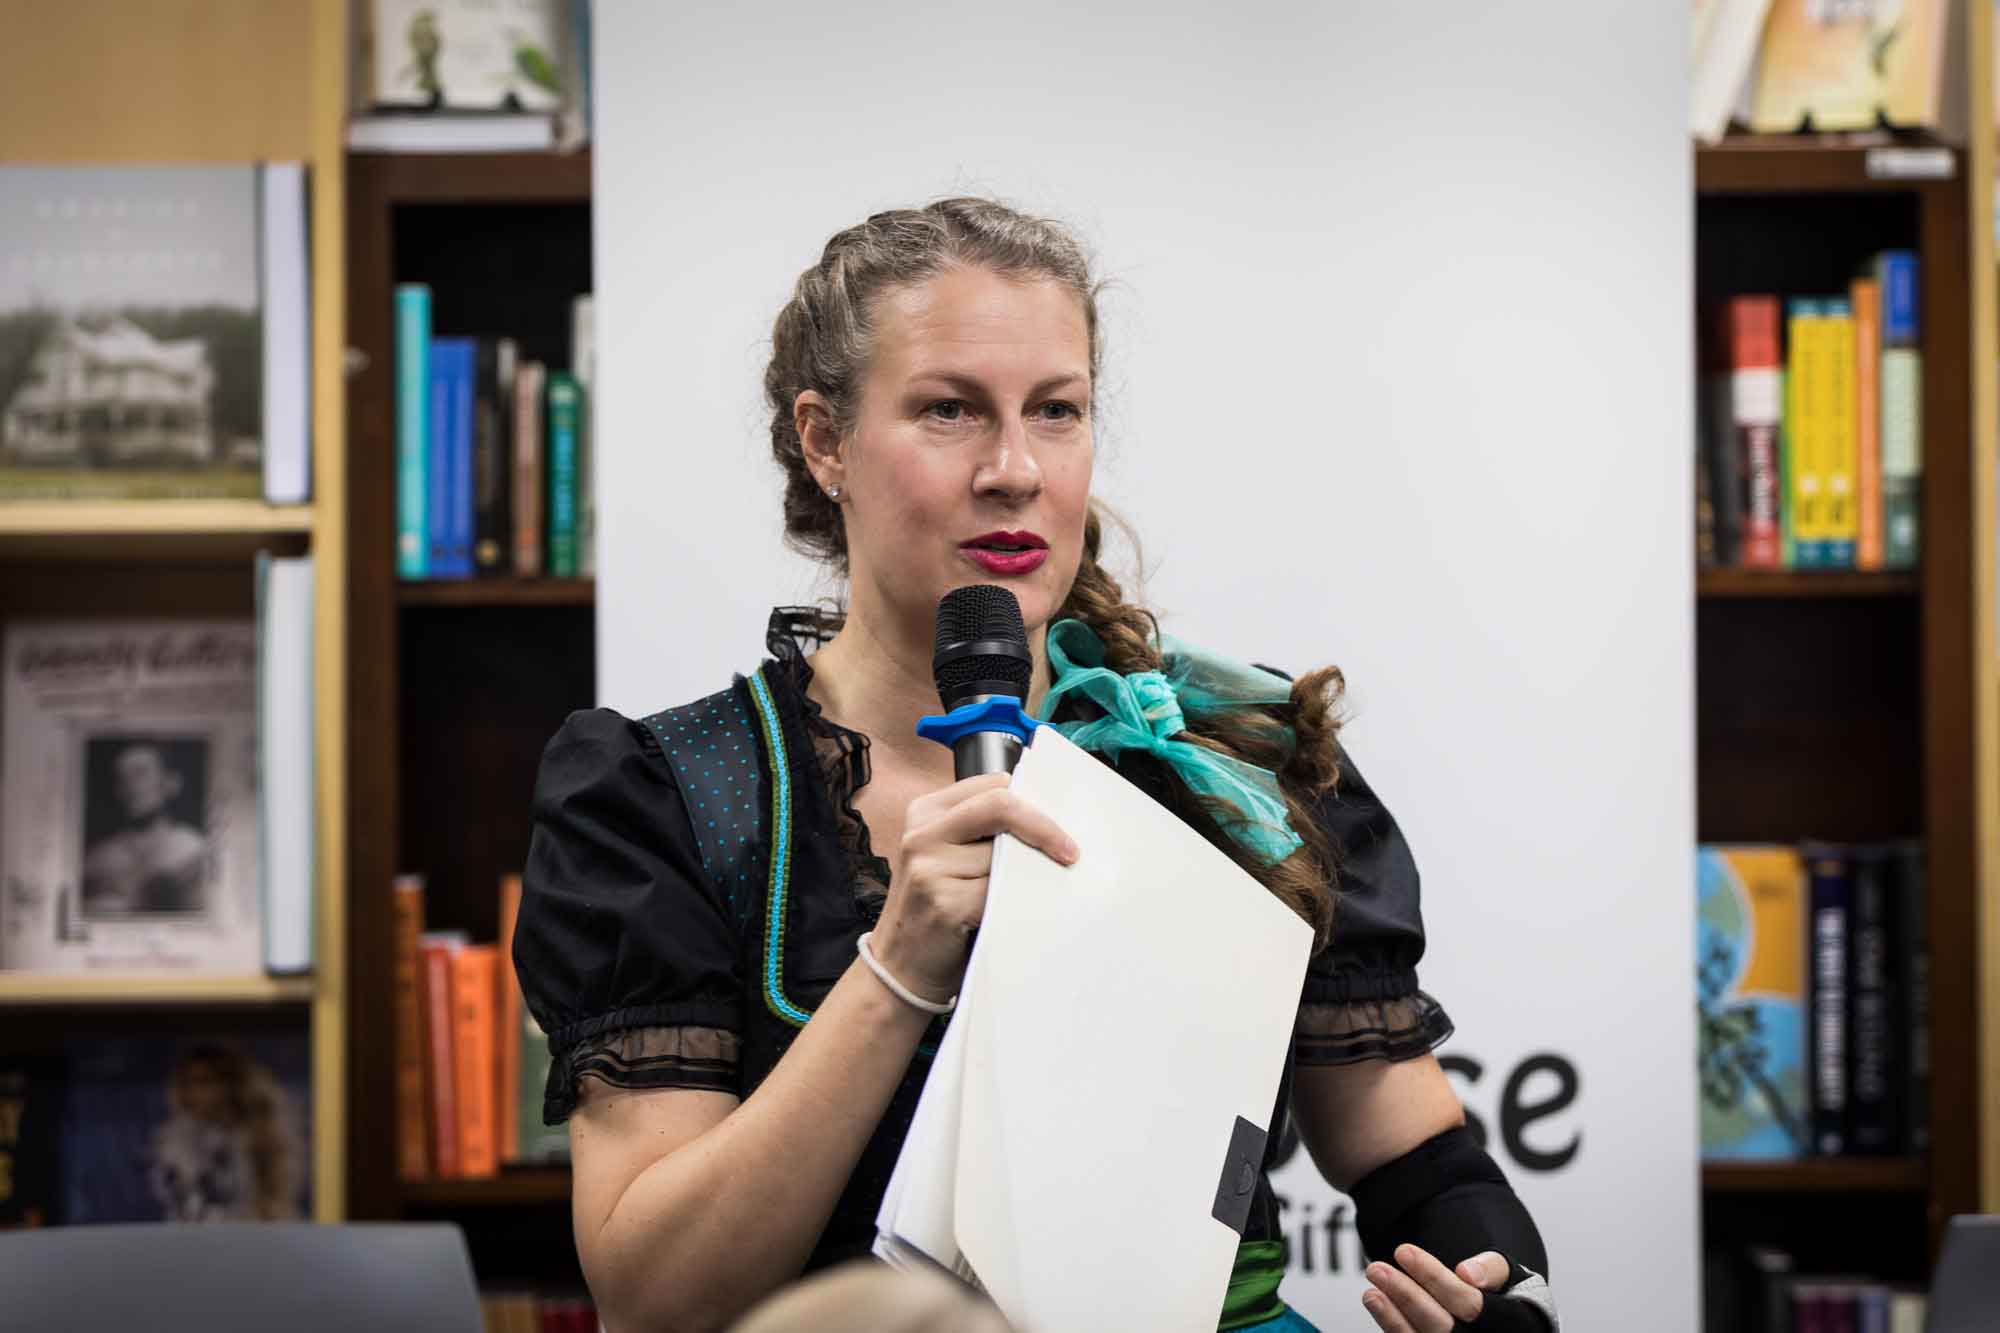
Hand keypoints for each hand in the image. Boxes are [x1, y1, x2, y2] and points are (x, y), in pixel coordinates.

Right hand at [867, 772, 1077, 1002]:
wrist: (901, 967)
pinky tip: (1010, 914)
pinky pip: (1001, 891)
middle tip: (1071, 853)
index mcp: (926, 811)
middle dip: (1044, 828)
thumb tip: (1049, 822)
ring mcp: (929, 867)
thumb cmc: (938, 908)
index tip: (1059, 826)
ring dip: (1025, 875)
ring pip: (1005, 855)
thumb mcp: (948, 856)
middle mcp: (922, 833)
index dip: (1032, 802)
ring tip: (1020, 894)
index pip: (993, 785)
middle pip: (1001, 806)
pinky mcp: (944, 903)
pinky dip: (1017, 902)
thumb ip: (983, 833)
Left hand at [1361, 1246, 1511, 1331]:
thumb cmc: (1507, 1298)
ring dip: (1391, 1317)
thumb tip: (1467, 1273)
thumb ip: (1491, 1269)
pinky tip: (1379, 1306)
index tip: (1403, 1251)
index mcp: (1506, 1323)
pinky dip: (1394, 1327)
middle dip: (1405, 1296)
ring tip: (1370, 1292)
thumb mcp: (1509, 1276)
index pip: (1467, 1303)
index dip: (1433, 1277)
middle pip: (1440, 1325)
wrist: (1509, 1324)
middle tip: (1376, 1269)